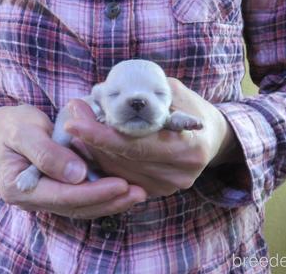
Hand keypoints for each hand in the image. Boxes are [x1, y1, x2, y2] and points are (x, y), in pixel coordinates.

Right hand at [0, 104, 146, 218]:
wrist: (10, 128)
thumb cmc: (15, 125)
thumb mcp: (24, 131)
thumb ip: (47, 153)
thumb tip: (77, 175)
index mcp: (18, 188)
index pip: (61, 195)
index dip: (92, 192)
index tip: (120, 184)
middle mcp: (32, 200)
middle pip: (75, 206)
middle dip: (108, 200)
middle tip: (137, 193)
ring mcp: (46, 199)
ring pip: (82, 207)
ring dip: (111, 202)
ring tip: (138, 194)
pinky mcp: (59, 192)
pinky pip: (84, 199)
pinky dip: (105, 195)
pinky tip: (125, 190)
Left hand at [64, 78, 240, 196]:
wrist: (211, 138)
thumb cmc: (191, 109)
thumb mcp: (174, 92)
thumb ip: (143, 94)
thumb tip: (101, 93)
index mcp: (188, 148)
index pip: (134, 145)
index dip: (100, 135)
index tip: (73, 121)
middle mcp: (179, 174)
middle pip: (121, 160)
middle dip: (91, 136)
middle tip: (74, 111)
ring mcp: (167, 187)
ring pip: (116, 171)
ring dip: (93, 148)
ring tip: (81, 122)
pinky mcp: (156, 191)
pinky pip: (120, 176)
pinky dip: (103, 159)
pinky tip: (94, 142)